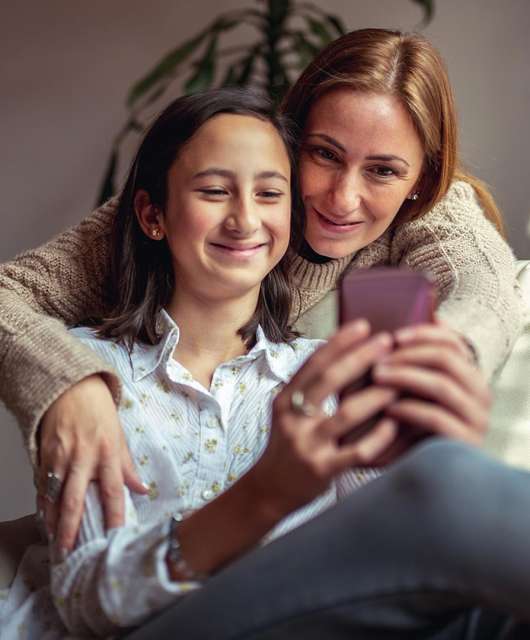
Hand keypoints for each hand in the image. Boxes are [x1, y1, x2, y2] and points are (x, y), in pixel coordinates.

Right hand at [37, 374, 147, 552]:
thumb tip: (142, 490)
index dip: (114, 516)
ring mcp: (61, 457)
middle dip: (70, 530)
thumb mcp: (119, 436)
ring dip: (52, 521)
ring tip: (55, 542)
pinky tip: (45, 517)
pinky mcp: (44, 454)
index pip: (113, 491)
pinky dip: (43, 503)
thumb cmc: (99, 412)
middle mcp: (83, 458)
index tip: (114, 538)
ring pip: (53, 496)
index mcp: (108, 453)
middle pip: (75, 500)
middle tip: (67, 552)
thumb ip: (128, 467)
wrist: (72, 388)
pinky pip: (42, 484)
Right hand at [249, 320, 398, 516]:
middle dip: (360, 357)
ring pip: (346, 414)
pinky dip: (379, 436)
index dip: (338, 342)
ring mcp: (307, 445)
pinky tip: (394, 424)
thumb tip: (343, 352)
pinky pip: (357, 451)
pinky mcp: (322, 470)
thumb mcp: (288, 411)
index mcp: (285, 400)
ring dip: (376, 396)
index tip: (363, 325)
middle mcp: (293, 419)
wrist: (269, 490)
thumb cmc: (288, 444)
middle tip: (387, 342)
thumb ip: (310, 387)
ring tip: (398, 382)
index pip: (313, 363)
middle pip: (329, 380)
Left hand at [370, 320, 490, 463]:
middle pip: (447, 359)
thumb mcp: (412, 389)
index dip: (423, 334)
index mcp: (469, 375)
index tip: (393, 336)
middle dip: (408, 355)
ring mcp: (476, 418)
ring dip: (405, 377)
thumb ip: (413, 361)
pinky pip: (435, 417)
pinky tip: (387, 407)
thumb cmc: (410, 423)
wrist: (417, 470)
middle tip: (378, 360)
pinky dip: (408, 408)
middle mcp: (480, 394)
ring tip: (377, 377)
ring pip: (442, 385)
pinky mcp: (464, 442)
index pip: (454, 342)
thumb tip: (423, 320)